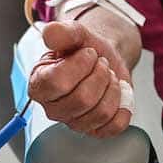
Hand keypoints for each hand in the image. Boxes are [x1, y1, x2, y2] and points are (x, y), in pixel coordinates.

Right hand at [28, 21, 132, 137]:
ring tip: (108, 76)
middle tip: (101, 63)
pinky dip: (123, 106)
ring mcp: (75, 122)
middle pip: (82, 100)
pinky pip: (115, 125)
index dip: (80, 65)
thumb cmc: (84, 49)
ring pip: (101, 113)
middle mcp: (53, 108)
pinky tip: (117, 93)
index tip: (88, 53)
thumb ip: (62, 32)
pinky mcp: (96, 130)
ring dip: (112, 87)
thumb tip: (50, 34)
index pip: (57, 83)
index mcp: (39, 85)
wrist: (104, 58)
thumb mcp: (74, 34)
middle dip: (100, 75)